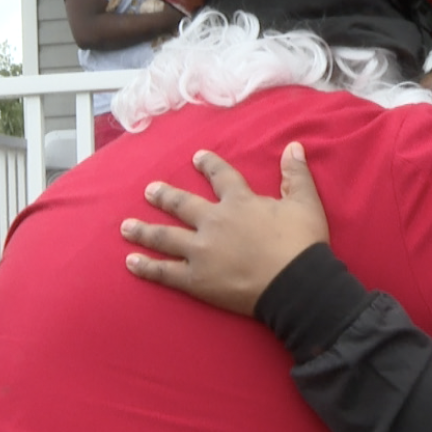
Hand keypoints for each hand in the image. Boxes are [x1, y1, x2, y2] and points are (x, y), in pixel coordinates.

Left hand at [121, 142, 329, 316]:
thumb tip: (293, 147)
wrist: (296, 284)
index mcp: (239, 203)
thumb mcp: (306, 203)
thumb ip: (296, 175)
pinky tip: (131, 262)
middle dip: (164, 196)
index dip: (208, 165)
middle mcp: (214, 222)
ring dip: (143, 230)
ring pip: (164, 236)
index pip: (220, 176)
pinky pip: (164, 272)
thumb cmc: (302, 243)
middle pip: (182, 205)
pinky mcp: (196, 279)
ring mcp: (201, 251)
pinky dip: (146, 267)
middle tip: (149, 190)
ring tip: (126, 226)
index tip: (197, 157)